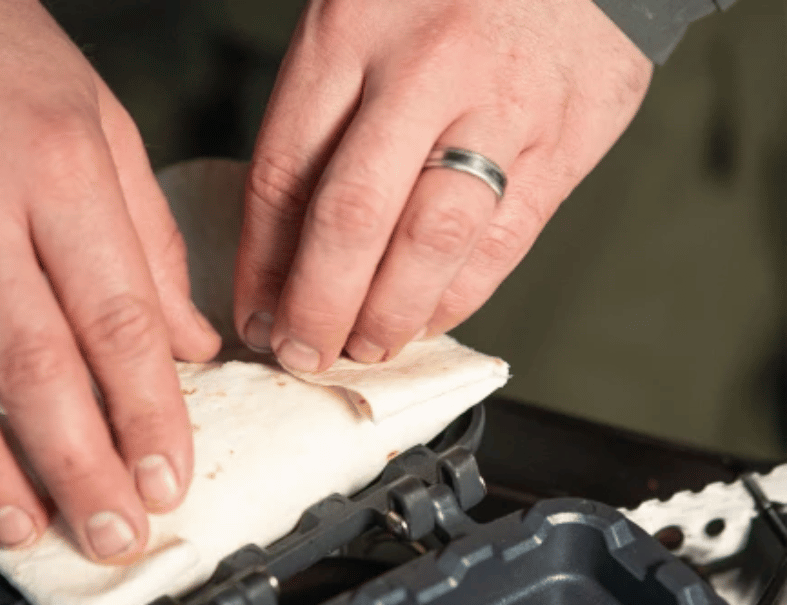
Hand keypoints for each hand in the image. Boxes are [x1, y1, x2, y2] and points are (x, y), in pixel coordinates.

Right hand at [0, 0, 220, 561]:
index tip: (165, 482)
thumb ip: (150, 248)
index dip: (146, 417)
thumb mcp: (104, 132)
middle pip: (30, 368)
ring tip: (23, 528)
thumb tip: (189, 350)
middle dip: (77, 468)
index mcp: (56, 172)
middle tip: (109, 533)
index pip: (116, 323)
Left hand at [234, 0, 651, 370]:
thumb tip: (283, 262)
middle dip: (319, 308)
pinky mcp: (564, 141)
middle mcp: (426, 66)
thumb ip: (319, 127)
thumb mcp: (357, 24)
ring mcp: (502, 104)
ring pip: (431, 242)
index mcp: (350, 29)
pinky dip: (453, 299)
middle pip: (353, 217)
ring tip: (364, 347)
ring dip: (388, 317)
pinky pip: (499, 246)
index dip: (263, 268)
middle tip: (304, 354)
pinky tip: (425, 318)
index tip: (259, 319)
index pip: (284, 175)